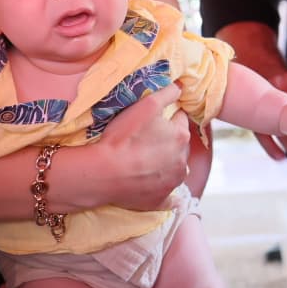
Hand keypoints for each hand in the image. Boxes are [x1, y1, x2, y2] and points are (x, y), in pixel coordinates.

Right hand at [90, 84, 191, 211]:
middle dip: (166, 141)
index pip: (179, 120)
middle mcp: (183, 161)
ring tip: (143, 161)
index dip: (165, 118)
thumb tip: (181, 87)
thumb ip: (168, 93)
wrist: (103, 173)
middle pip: (178, 145)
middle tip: (143, 140)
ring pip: (174, 168)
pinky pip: (168, 197)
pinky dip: (163, 191)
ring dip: (165, 164)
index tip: (150, 121)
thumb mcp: (146, 105)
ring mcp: (172, 183)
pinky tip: (153, 187)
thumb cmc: (123, 137)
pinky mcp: (161, 200)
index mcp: (181, 137)